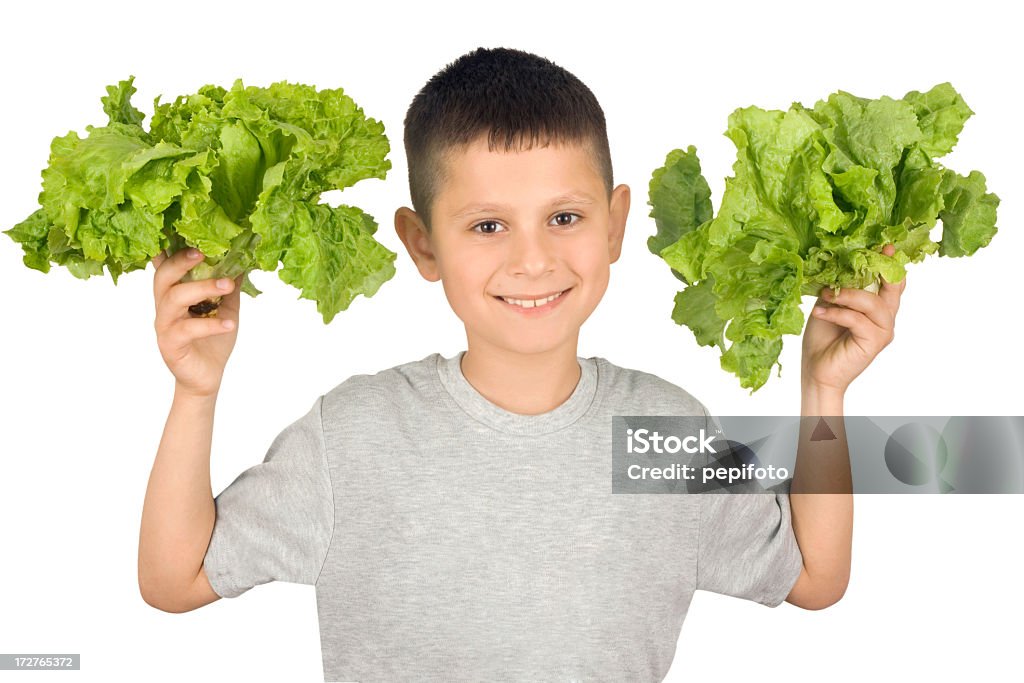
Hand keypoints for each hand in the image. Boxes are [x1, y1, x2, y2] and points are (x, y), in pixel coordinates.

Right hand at [152, 248, 243, 397]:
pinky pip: (187, 330)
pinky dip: (210, 325)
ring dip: (202, 289)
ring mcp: (165, 326)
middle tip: (203, 253)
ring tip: (227, 285)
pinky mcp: (170, 345)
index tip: (186, 232)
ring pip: (174, 300)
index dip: (170, 249)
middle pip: (163, 277)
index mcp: (174, 293)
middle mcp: (164, 306)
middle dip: (181, 262)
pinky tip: (230, 324)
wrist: (207, 377)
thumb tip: (243, 260)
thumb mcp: (226, 309)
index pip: (165, 266)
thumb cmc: (212, 341)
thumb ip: (229, 286)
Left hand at [801, 244, 905, 394]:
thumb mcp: (829, 305)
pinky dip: (838, 313)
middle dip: (879, 269)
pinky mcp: (874, 342)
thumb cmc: (822, 338)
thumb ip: (839, 287)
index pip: (891, 282)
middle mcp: (885, 318)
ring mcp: (883, 331)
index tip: (884, 245)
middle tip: (863, 257)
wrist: (816, 371)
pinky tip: (820, 313)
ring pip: (873, 303)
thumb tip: (836, 262)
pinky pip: (858, 320)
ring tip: (826, 294)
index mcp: (877, 307)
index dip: (889, 263)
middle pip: (892, 288)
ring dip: (847, 295)